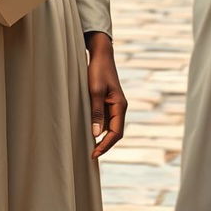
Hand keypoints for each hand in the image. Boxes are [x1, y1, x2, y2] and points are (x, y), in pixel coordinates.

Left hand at [86, 32, 126, 158]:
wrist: (101, 55)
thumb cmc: (98, 71)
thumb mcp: (95, 91)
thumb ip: (96, 112)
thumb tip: (97, 134)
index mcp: (120, 105)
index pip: (116, 132)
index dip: (106, 145)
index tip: (94, 153)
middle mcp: (119, 107)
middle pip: (115, 132)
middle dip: (105, 145)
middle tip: (92, 154)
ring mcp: (114, 105)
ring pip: (111, 127)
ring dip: (103, 138)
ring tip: (91, 147)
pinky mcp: (108, 102)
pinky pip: (106, 120)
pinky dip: (100, 129)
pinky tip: (91, 133)